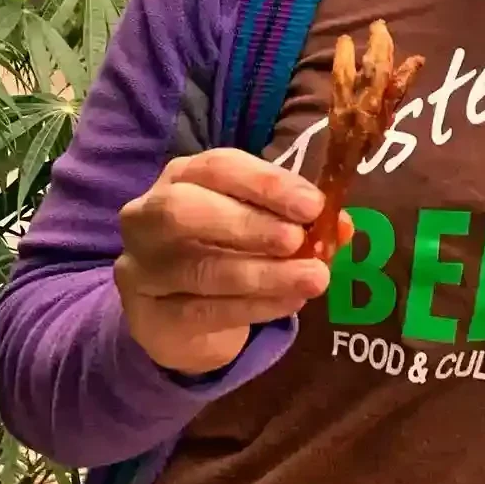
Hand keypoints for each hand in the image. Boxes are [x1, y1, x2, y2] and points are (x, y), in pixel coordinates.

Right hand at [116, 148, 348, 374]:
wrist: (180, 313)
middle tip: (297, 241)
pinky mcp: (148, 317)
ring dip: (263, 275)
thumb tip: (344, 225)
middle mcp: (149, 215)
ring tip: (312, 278)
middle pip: (185, 211)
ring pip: (198, 268)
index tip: (313, 205)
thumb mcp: (262, 221)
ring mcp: (141, 267)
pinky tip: (290, 302)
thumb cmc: (229, 247)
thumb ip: (300, 218)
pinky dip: (253, 307)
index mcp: (184, 176)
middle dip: (248, 224)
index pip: (218, 167)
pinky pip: (200, 312)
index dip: (266, 183)